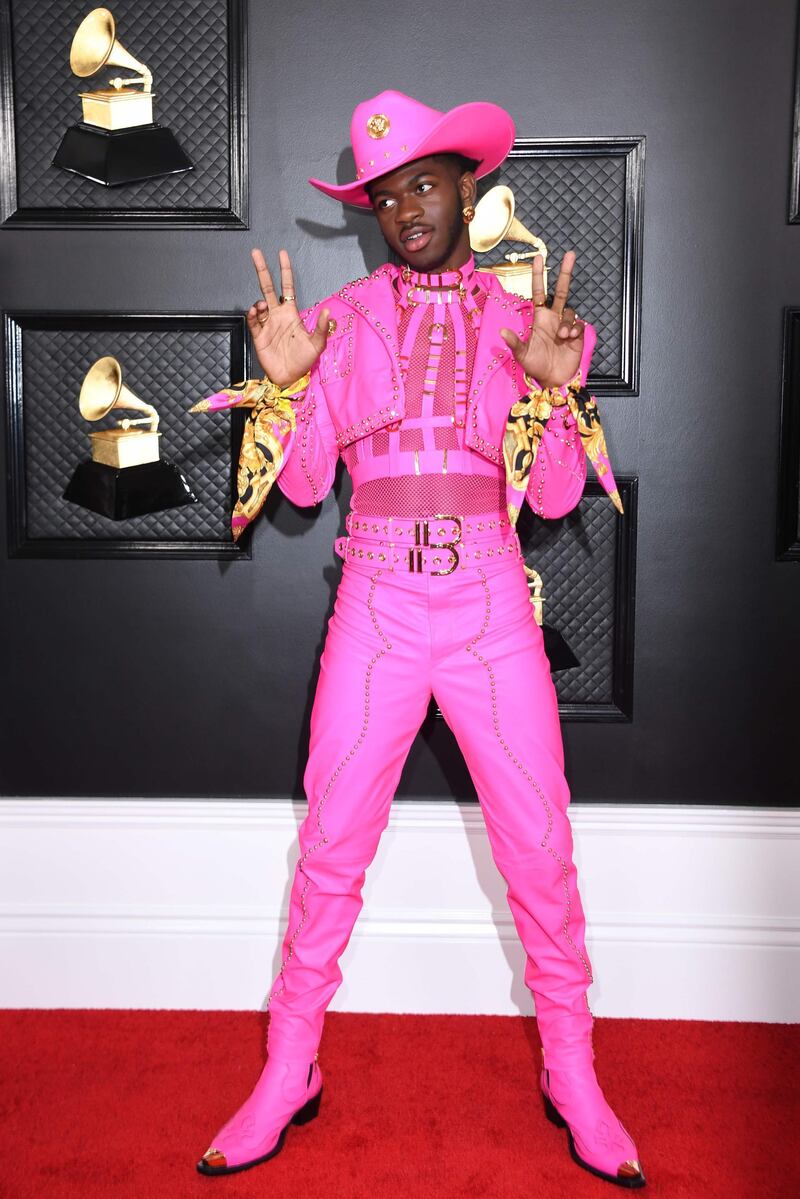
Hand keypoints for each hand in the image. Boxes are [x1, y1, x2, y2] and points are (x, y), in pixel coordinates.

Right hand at [246, 249, 330, 387]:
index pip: (287, 287)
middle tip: (256, 252)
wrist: (290, 379)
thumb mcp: (317, 344)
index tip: (281, 254)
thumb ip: (321, 328)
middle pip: (268, 287)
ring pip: (259, 304)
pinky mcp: (258, 336)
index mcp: (291, 313)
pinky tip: (256, 311)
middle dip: (262, 270)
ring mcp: (267, 324)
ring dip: (260, 302)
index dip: (285, 270)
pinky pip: (253, 320)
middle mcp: (277, 315)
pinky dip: (253, 314)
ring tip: (262, 306)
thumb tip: (327, 311)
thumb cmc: (304, 362)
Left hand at [499, 251, 586, 389]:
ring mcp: (566, 324)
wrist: (553, 379)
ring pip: (569, 311)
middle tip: (570, 254)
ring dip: (566, 322)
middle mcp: (553, 318)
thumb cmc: (536, 366)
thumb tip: (501, 332)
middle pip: (560, 290)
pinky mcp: (577, 334)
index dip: (538, 276)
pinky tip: (570, 339)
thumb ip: (514, 343)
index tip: (538, 258)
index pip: (539, 292)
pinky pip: (578, 323)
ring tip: (562, 337)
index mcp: (539, 318)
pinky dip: (575, 329)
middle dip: (565, 272)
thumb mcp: (522, 355)